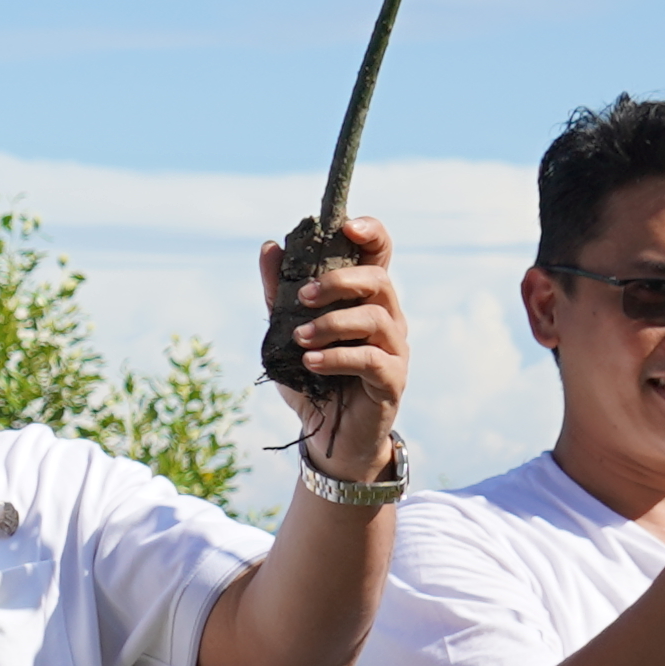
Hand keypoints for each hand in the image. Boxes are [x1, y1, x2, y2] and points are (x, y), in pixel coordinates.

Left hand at [258, 217, 411, 464]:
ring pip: (376, 318)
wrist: (328, 438)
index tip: (346, 227)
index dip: (371, 232)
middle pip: (378, 280)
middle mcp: (388, 319)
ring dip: (332, 323)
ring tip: (300, 339)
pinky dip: (338, 357)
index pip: (380, 253)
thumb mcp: (285, 334)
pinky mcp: (393, 381)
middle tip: (303, 297)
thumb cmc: (313, 380)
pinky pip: (372, 359)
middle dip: (338, 281)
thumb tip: (269, 247)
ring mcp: (394, 349)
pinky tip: (311, 363)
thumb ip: (279, 293)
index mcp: (365, 300)